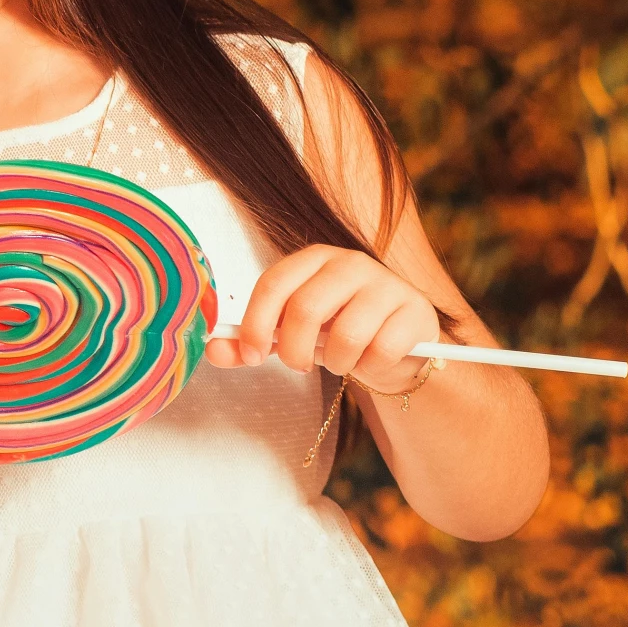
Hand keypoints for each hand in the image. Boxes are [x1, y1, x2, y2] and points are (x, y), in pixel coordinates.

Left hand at [206, 245, 438, 393]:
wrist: (394, 345)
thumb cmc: (335, 332)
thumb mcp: (289, 335)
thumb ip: (250, 342)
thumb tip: (213, 350)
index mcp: (313, 259)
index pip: (273, 284)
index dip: (255, 324)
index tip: (250, 355)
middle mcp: (349, 263)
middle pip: (305, 309)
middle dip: (293, 349)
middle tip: (296, 366)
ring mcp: (386, 284)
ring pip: (347, 335)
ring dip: (336, 363)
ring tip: (339, 363)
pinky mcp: (414, 311)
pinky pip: (381, 351)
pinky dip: (369, 367)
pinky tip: (371, 360)